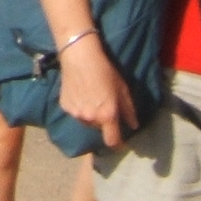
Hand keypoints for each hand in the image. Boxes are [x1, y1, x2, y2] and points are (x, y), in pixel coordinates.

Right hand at [56, 33, 136, 148]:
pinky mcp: (65, 107)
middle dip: (103, 121)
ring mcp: (76, 113)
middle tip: (104, 105)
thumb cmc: (105, 71)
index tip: (120, 141)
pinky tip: (80, 93)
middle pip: (99, 129)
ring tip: (91, 98)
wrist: (79, 57)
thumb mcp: (122, 89)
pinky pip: (75, 113)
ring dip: (91, 115)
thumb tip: (134, 126)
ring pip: (87, 121)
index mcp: (107, 115)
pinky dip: (79, 108)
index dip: (117, 143)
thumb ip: (129, 110)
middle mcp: (90, 118)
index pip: (112, 140)